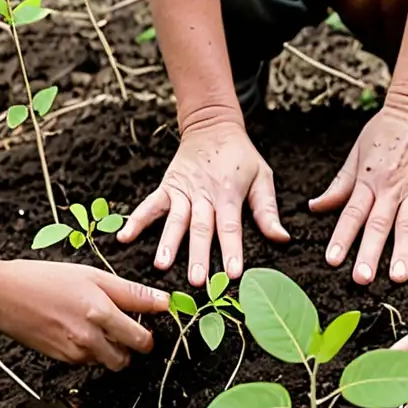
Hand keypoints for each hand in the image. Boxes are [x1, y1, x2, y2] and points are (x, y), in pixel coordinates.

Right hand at [0, 260, 168, 369]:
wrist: (1, 295)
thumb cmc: (44, 279)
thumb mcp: (92, 276)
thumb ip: (131, 292)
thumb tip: (164, 301)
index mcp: (100, 312)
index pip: (142, 337)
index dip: (151, 331)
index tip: (151, 323)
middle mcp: (90, 337)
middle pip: (131, 356)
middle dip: (135, 344)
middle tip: (128, 327)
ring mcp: (75, 352)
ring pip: (111, 361)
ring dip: (114, 349)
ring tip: (100, 326)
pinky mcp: (63, 360)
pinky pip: (90, 361)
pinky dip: (93, 351)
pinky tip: (79, 330)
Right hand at [118, 121, 288, 285]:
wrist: (212, 125)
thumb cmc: (241, 157)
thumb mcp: (262, 177)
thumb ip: (267, 210)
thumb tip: (283, 239)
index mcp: (229, 194)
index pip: (230, 227)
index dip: (231, 250)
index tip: (233, 273)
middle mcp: (204, 194)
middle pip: (201, 228)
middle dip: (198, 255)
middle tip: (196, 281)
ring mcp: (183, 190)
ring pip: (175, 219)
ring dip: (168, 243)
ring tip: (161, 265)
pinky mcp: (167, 186)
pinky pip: (150, 205)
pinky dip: (137, 219)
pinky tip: (124, 237)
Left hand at [309, 100, 407, 284]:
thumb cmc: (384, 130)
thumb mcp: (355, 155)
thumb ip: (338, 186)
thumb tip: (315, 207)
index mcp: (368, 182)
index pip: (351, 214)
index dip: (341, 238)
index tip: (333, 262)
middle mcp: (391, 188)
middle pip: (378, 224)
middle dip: (369, 252)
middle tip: (362, 279)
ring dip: (404, 250)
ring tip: (400, 276)